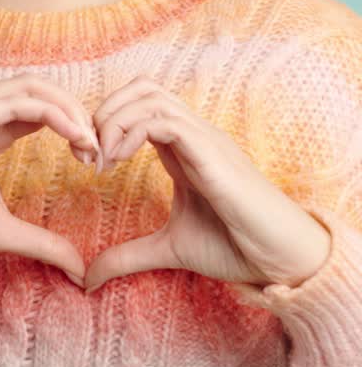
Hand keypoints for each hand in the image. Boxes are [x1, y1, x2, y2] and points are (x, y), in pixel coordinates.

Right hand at [0, 76, 96, 286]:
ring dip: (68, 109)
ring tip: (89, 140)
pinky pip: (14, 102)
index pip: (41, 107)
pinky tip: (70, 134)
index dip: (74, 125)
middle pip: (42, 89)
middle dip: (77, 111)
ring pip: (32, 87)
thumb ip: (41, 242)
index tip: (94, 158)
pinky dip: (50, 112)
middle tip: (99, 147)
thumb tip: (79, 268)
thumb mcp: (1, 232)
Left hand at [83, 75, 331, 293]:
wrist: (281, 258)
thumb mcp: (168, 250)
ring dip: (113, 120)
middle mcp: (193, 135)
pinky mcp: (211, 153)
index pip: (138, 106)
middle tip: (86, 154)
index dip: (104, 122)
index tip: (86, 162)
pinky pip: (166, 121)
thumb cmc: (236, 247)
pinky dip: (132, 132)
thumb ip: (127, 257)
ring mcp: (204, 139)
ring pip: (150, 96)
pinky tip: (118, 162)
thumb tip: (89, 279)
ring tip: (100, 159)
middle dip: (103, 111)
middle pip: (141, 88)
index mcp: (182, 148)